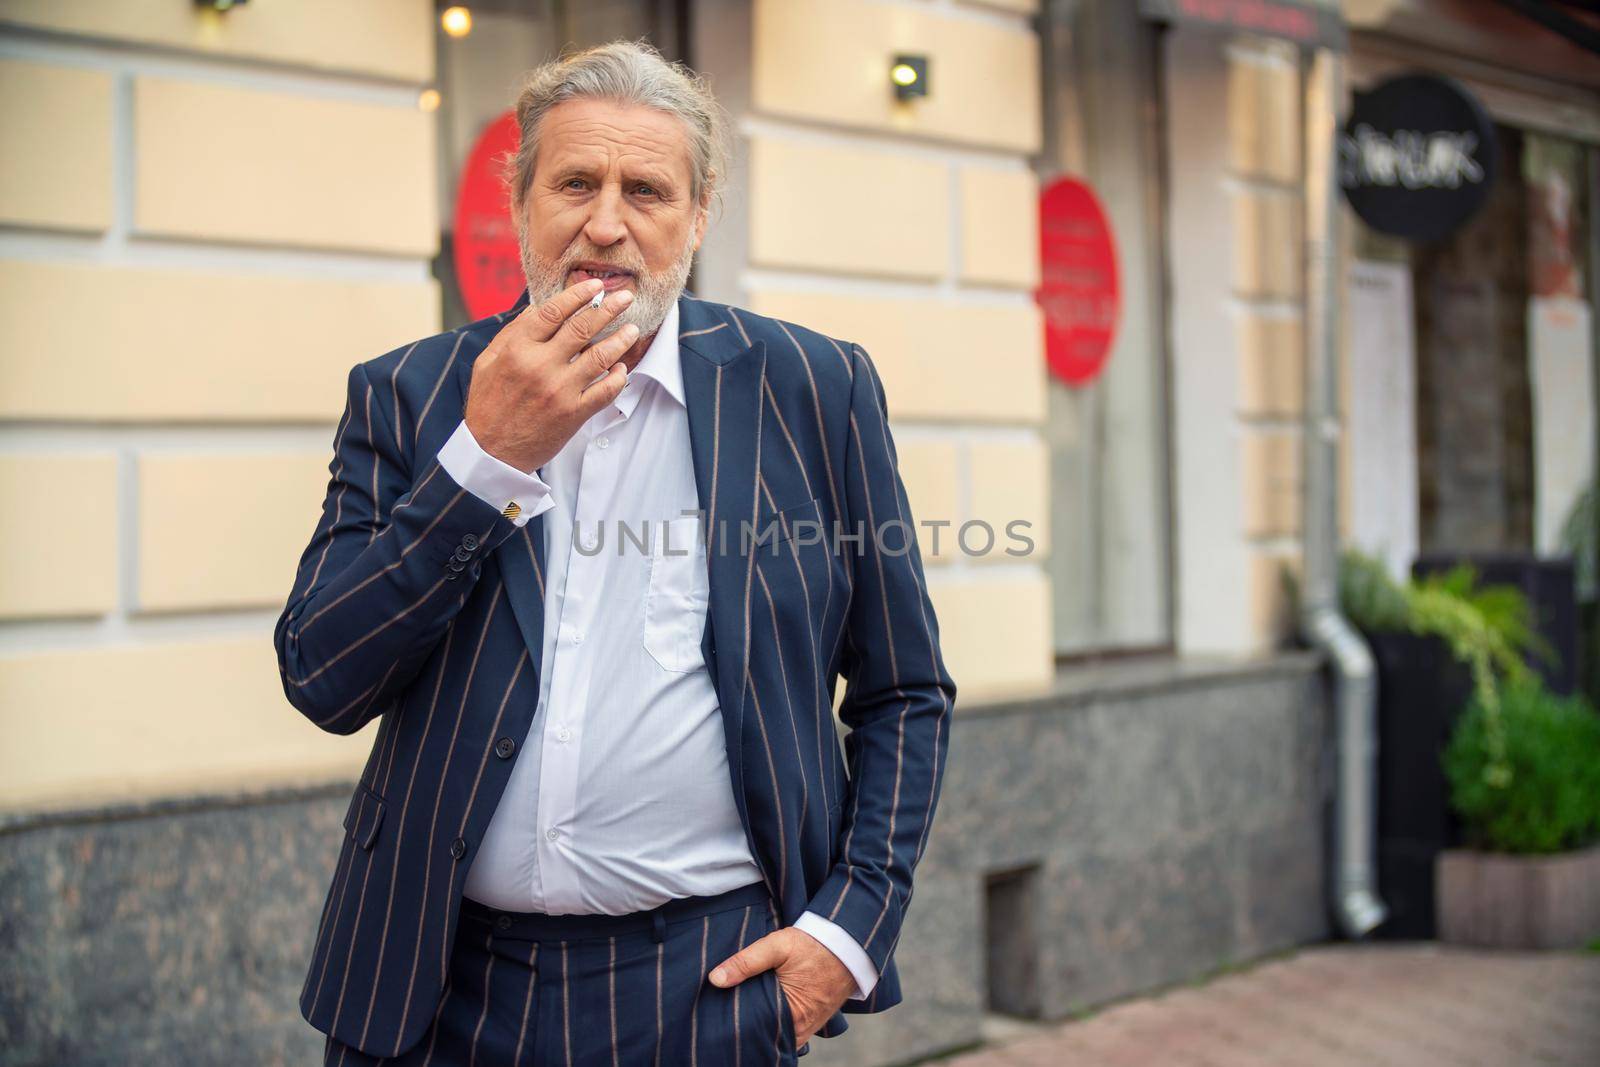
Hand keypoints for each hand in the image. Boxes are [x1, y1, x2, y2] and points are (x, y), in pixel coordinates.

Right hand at [463, 279, 638, 472]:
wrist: (491, 452)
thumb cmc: (488, 405)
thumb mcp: (487, 363)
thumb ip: (511, 334)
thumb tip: (535, 309)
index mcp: (517, 349)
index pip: (554, 311)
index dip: (579, 295)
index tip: (596, 287)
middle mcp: (540, 366)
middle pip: (582, 328)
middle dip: (609, 308)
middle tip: (626, 297)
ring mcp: (559, 390)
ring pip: (600, 356)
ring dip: (620, 339)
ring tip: (632, 329)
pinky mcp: (573, 414)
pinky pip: (605, 391)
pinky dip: (618, 377)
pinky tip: (621, 368)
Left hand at [708, 926, 855, 1046]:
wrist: (849, 944)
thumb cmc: (813, 944)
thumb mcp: (777, 946)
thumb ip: (745, 962)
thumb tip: (715, 979)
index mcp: (791, 1013)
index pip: (754, 1030)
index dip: (735, 1024)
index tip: (720, 1017)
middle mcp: (801, 1028)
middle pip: (765, 1036)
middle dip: (747, 1028)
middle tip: (726, 1015)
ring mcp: (808, 1028)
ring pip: (777, 1036)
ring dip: (762, 1027)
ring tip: (742, 1013)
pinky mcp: (813, 1023)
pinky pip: (790, 1033)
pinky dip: (776, 1026)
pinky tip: (763, 1013)